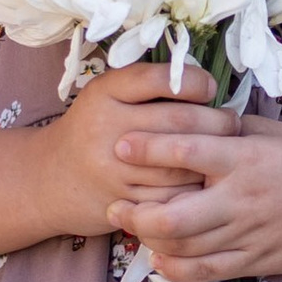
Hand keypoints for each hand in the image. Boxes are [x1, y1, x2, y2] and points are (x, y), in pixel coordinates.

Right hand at [30, 59, 222, 239]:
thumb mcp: (107, 95)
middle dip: (217, 121)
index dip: (195, 81)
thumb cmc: (93, 129)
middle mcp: (105, 127)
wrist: (50, 178)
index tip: (209, 88)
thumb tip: (207, 84)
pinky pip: (173, 196)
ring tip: (225, 149)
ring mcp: (112, 168)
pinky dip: (195, 188)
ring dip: (212, 157)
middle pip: (179, 121)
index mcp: (104, 93)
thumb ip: (147, 85)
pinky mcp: (122, 202)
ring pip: (181, 162)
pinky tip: (205, 179)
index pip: (160, 79)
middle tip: (232, 122)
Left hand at [108, 114, 281, 281]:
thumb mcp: (267, 131)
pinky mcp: (258, 260)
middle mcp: (244, 198)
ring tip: (130, 228)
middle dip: (136, 214)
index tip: (120, 145)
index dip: (148, 149)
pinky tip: (160, 259)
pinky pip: (208, 271)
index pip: (187, 152)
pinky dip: (177, 268)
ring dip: (150, 241)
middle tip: (114, 206)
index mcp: (246, 158)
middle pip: (175, 217)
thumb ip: (223, 130)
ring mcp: (251, 233)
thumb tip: (178, 114)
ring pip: (186, 247)